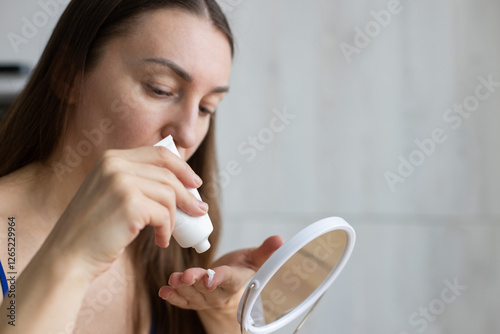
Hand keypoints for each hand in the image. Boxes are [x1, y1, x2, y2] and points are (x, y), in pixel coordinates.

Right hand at [42, 145, 207, 278]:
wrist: (68, 256)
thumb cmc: (92, 230)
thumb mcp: (109, 194)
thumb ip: (135, 181)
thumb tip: (180, 184)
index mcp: (111, 158)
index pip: (159, 153)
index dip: (182, 167)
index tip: (195, 182)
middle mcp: (115, 165)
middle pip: (169, 174)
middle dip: (188, 194)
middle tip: (198, 210)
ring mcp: (122, 183)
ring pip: (169, 195)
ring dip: (174, 218)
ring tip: (166, 233)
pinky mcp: (130, 205)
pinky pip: (164, 215)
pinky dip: (167, 230)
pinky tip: (160, 241)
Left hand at [158, 236, 283, 330]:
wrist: (231, 285)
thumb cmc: (242, 267)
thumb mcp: (255, 258)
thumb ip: (265, 251)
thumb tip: (280, 239)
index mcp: (236, 281)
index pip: (227, 279)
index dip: (218, 279)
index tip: (210, 278)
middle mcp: (220, 293)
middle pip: (206, 289)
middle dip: (194, 282)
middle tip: (184, 276)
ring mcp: (206, 298)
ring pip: (192, 295)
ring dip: (181, 287)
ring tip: (173, 279)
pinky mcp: (195, 300)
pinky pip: (184, 301)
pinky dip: (173, 297)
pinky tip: (164, 291)